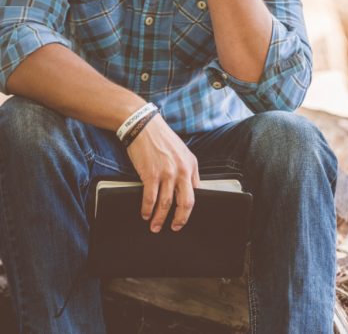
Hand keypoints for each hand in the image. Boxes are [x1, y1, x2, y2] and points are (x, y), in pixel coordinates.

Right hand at [126, 114, 199, 232]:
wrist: (143, 126)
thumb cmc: (162, 139)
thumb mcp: (183, 152)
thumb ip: (187, 170)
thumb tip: (189, 188)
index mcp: (192, 166)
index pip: (196, 193)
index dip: (191, 208)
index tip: (185, 216)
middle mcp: (182, 171)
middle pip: (185, 202)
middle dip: (180, 219)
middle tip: (175, 228)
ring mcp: (166, 174)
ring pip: (166, 204)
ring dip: (160, 218)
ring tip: (155, 226)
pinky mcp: (150, 174)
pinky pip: (150, 198)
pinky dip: (147, 209)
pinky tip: (145, 214)